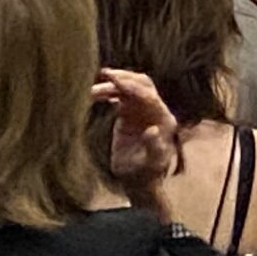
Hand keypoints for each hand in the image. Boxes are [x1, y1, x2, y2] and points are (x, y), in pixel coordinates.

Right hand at [91, 68, 177, 188]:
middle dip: (125, 77)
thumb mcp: (151, 164)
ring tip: (92, 92)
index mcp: (164, 119)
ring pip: (129, 89)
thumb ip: (154, 147)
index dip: (133, 87)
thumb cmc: (147, 174)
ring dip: (112, 86)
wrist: (139, 181)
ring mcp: (142, 111)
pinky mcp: (129, 114)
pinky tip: (95, 95)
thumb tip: (152, 130)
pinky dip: (108, 93)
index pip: (149, 95)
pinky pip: (119, 97)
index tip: (115, 80)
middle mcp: (155, 110)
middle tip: (105, 74)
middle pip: (142, 84)